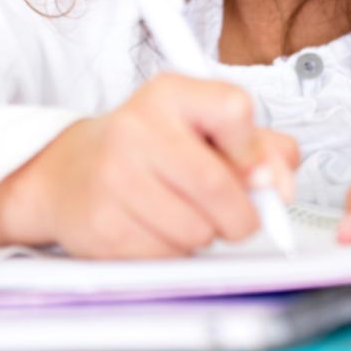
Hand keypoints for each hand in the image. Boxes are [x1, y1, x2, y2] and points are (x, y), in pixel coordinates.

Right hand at [0, 73, 300, 257]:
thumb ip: (261, 148)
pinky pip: (168, 256)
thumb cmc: (150, 150)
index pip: (234, 108)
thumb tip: (281, 185)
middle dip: (242, 215)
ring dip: (205, 235)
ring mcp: (114, 177)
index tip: (254, 170)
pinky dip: (175, 253)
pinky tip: (156, 229)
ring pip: (197, 230)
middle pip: (219, 185)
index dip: (255, 151)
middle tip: (235, 215)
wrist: (70, 172)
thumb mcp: (205, 128)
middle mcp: (136, 128)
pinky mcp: (103, 225)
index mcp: (169, 94)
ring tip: (183, 215)